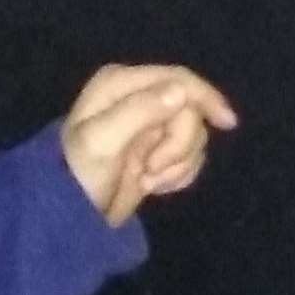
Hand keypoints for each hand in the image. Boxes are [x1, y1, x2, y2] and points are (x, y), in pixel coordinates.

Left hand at [61, 63, 237, 228]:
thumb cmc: (77, 174)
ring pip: (193, 135)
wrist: (67, 216)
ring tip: (148, 181)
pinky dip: (179, 174)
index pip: (177, 79)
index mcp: (121, 84)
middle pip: (189, 112)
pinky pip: (189, 156)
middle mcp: (137, 98)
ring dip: (177, 164)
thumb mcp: (102, 141)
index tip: (227, 123)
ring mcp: (148, 125)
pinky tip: (155, 186)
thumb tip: (181, 91)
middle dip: (178, 146)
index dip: (206, 98)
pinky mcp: (156, 151)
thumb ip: (140, 112)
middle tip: (152, 170)